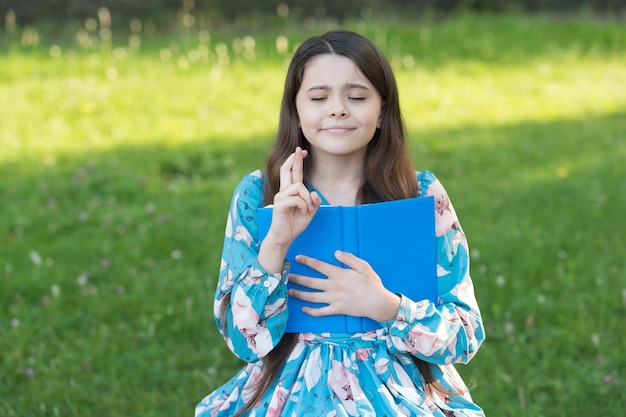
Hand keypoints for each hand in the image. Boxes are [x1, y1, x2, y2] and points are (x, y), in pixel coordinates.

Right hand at [258, 147, 321, 272]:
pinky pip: (297, 199)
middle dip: (295, 160)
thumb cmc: (295, 224)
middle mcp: (284, 191)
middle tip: (300, 150)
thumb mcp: (309, 212)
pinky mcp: (279, 204)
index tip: (301, 151)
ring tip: (307, 210)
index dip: (297, 161)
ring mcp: (280, 197)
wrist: (284, 237)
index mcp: (291, 191)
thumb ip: (314, 202)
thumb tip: (314, 193)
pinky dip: (303, 205)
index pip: (293, 172)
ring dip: (307, 199)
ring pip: (299, 187)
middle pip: (287, 170)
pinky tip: (303, 212)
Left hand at [288, 251, 400, 321]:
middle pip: (310, 282)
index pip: (318, 266)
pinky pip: (321, 312)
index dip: (307, 261)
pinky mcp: (336, 309)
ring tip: (289, 292)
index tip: (297, 258)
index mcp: (338, 274)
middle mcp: (333, 286)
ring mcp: (333, 299)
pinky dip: (311, 311)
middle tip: (286, 277)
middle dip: (297, 279)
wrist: (377, 302)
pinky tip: (304, 309)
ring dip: (299, 294)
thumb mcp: (363, 266)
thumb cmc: (372, 283)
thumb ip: (349, 258)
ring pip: (312, 297)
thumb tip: (336, 253)